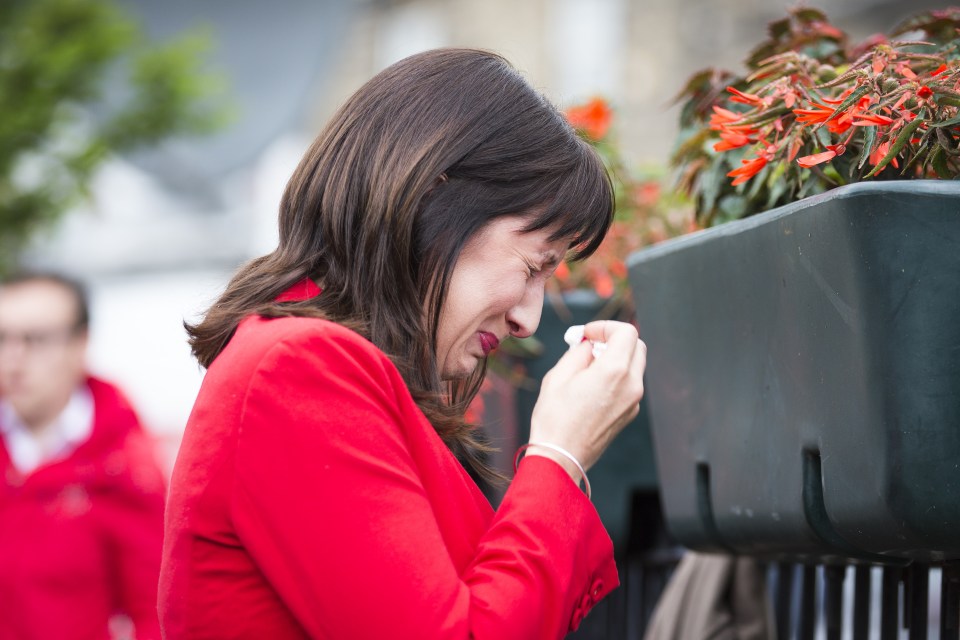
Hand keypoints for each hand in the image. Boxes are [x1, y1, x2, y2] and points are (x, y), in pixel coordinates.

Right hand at [525, 320, 646, 479]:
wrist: (561, 456)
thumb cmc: (554, 417)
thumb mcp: (559, 375)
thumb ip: (579, 352)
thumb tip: (589, 344)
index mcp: (614, 371)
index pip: (626, 332)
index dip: (606, 327)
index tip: (587, 335)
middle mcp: (631, 385)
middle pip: (636, 346)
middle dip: (614, 339)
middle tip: (590, 346)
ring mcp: (634, 401)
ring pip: (635, 365)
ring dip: (616, 357)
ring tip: (588, 366)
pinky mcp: (630, 413)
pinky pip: (630, 384)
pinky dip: (616, 375)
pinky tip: (593, 386)